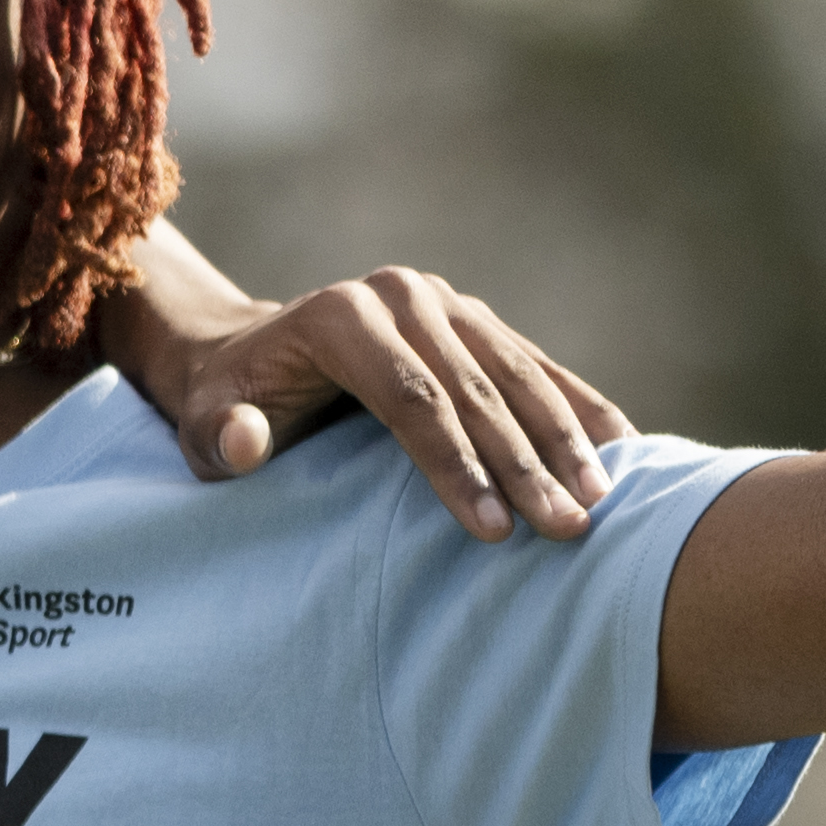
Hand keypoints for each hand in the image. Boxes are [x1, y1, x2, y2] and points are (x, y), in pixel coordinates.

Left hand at [102, 261, 632, 535]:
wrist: (245, 354)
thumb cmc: (226, 405)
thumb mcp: (203, 426)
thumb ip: (220, 438)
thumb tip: (245, 442)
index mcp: (340, 318)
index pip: (411, 399)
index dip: (454, 467)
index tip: (491, 530)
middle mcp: (400, 295)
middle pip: (474, 389)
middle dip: (523, 464)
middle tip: (567, 529)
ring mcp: (444, 302)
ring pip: (517, 374)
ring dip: (565, 439)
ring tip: (601, 501)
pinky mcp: (473, 318)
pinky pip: (535, 364)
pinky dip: (578, 406)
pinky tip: (622, 451)